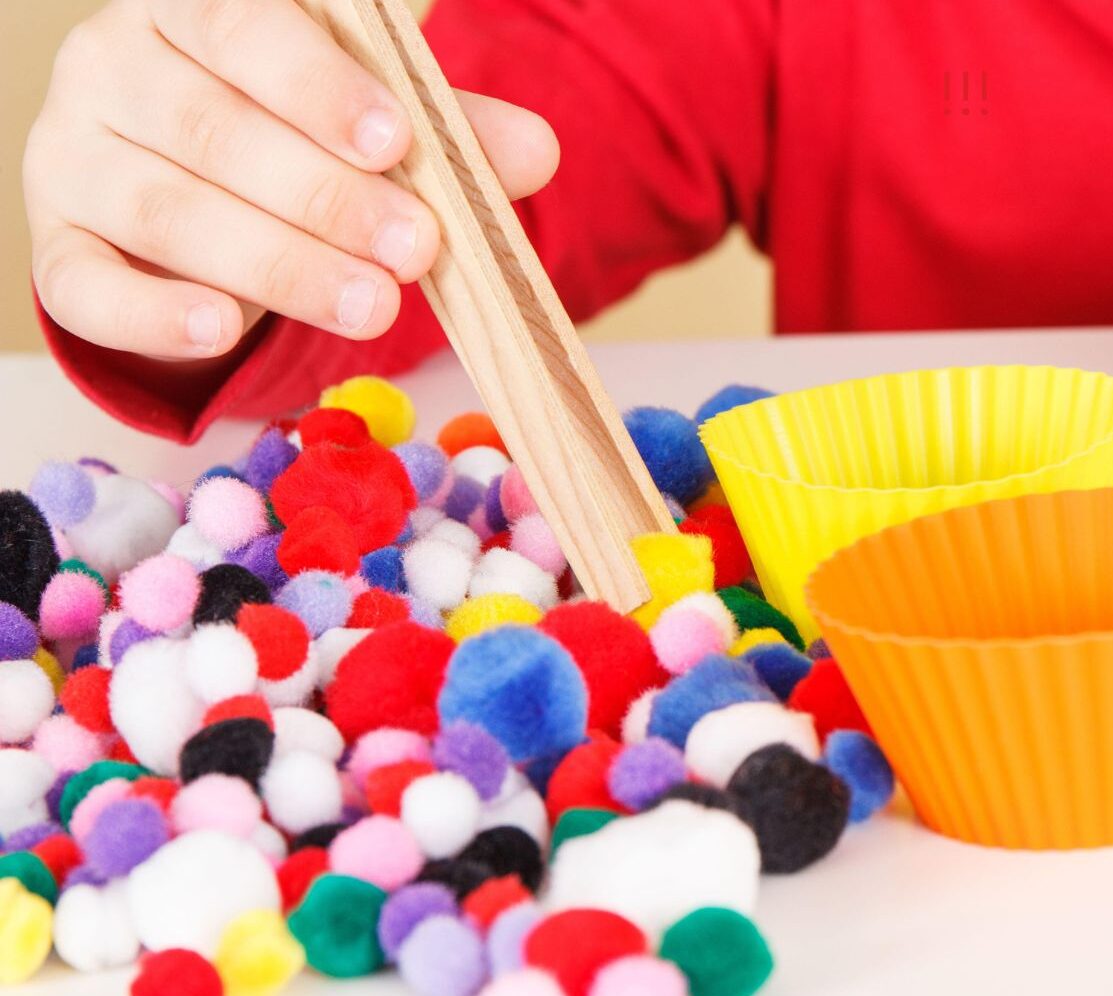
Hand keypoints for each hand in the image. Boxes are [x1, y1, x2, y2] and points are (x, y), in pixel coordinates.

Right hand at [24, 0, 558, 359]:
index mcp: (190, 7)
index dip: (319, 86)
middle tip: (417, 248)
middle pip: (214, 131)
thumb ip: (442, 130)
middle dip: (326, 197)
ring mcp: (71, 157)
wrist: (180, 199)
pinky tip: (219, 330)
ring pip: (166, 210)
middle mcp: (111, 66)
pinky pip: (85, 286)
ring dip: (277, 265)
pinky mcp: (57, 248)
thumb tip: (539, 151)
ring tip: (371, 305)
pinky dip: (153, 314)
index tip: (398, 141)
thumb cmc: (281, 134)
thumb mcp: (365, 121)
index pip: (246, 26)